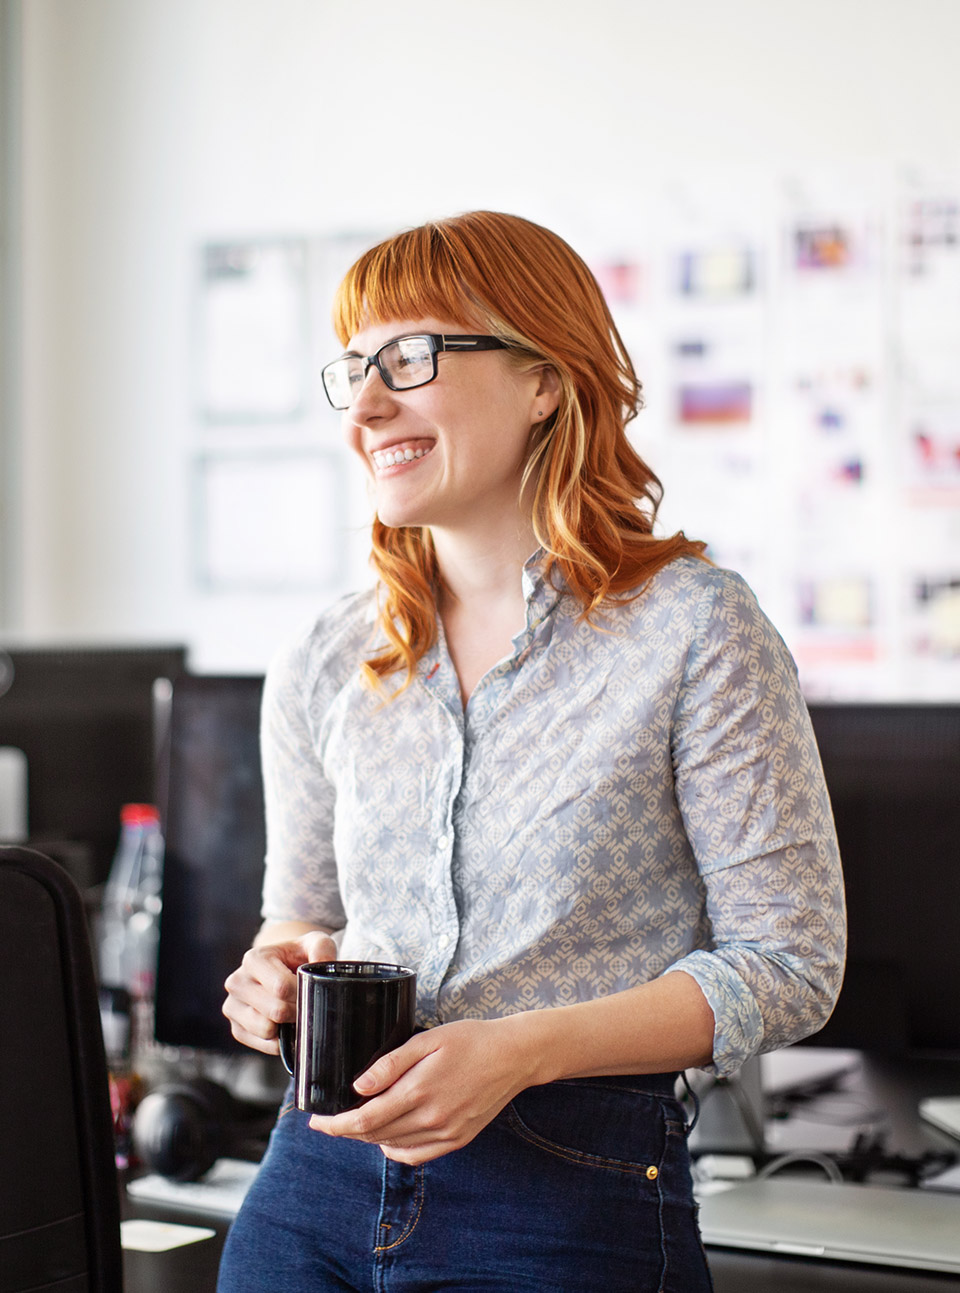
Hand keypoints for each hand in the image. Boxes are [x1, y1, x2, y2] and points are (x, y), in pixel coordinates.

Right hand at [222, 929, 336, 1054]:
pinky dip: (280, 1040)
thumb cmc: (297, 957)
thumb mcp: (312, 944)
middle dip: (297, 1012)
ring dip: (287, 1027)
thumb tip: (323, 961)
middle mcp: (237, 982)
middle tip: (305, 1004)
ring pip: (266, 1030)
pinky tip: (284, 1025)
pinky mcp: (237, 1029)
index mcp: (253, 959)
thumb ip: (322, 948)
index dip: (302, 994)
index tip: (311, 990)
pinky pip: (263, 1044)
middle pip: (275, 1011)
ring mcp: (233, 1007)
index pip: (281, 987)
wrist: (281, 970)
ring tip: (293, 1013)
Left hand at [307, 1017, 538, 1164]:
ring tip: (356, 1123)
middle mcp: (431, 1119)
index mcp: (419, 1091)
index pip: (365, 1119)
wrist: (514, 1056)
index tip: (317, 1122)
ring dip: (369, 1138)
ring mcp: (446, 1133)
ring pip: (394, 1147)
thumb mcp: (427, 1040)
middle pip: (375, 1135)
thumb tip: (358, 1087)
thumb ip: (391, 1064)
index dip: (336, 1124)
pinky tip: (388, 1137)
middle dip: (347, 1131)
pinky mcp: (457, 1140)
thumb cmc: (471, 1040)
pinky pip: (417, 1156)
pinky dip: (396, 1150)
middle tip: (329, 1121)